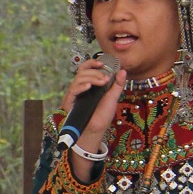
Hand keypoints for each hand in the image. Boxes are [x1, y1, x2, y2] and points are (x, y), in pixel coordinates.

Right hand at [61, 57, 124, 180]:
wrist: (96, 130)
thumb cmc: (102, 115)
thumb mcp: (113, 98)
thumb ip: (117, 84)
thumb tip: (122, 70)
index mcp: (89, 84)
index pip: (86, 69)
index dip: (92, 63)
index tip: (102, 63)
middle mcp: (80, 87)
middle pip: (82, 72)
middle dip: (95, 72)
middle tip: (105, 79)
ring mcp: (74, 94)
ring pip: (78, 78)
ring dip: (91, 77)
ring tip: (101, 83)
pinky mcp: (70, 102)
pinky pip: (72, 90)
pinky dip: (80, 86)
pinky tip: (88, 86)